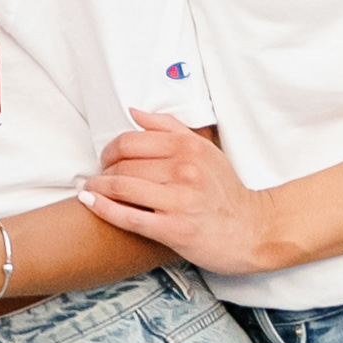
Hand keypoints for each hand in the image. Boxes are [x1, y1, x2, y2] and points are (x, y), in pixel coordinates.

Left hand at [84, 118, 278, 277]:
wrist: (252, 230)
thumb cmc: (225, 191)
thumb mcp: (205, 150)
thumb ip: (169, 128)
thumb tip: (135, 112)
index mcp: (188, 147)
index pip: (131, 140)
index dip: (110, 150)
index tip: (106, 159)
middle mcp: (184, 170)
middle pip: (123, 164)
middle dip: (103, 170)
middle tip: (98, 177)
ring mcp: (179, 200)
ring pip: (122, 187)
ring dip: (98, 188)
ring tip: (90, 190)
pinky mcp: (174, 228)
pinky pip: (128, 216)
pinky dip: (104, 209)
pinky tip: (90, 203)